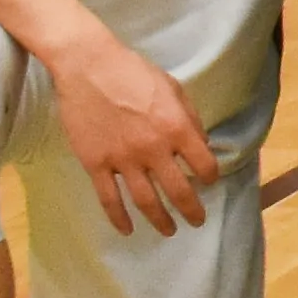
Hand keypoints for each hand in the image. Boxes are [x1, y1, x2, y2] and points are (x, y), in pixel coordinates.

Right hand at [51, 33, 219, 236]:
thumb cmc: (134, 72)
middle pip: (178, 191)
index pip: (203, 164)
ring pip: (145, 201)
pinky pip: (109, 199)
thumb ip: (189, 118)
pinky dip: (118, 218)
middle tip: (197, 221)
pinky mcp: (95, 164)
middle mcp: (153, 149)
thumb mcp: (174, 88)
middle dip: (191, 210)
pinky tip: (127, 230)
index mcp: (177, 128)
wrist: (88, 66)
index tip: (209, 182)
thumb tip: (202, 144)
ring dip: (160, 220)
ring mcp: (123, 160)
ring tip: (169, 231)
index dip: (209, 176)